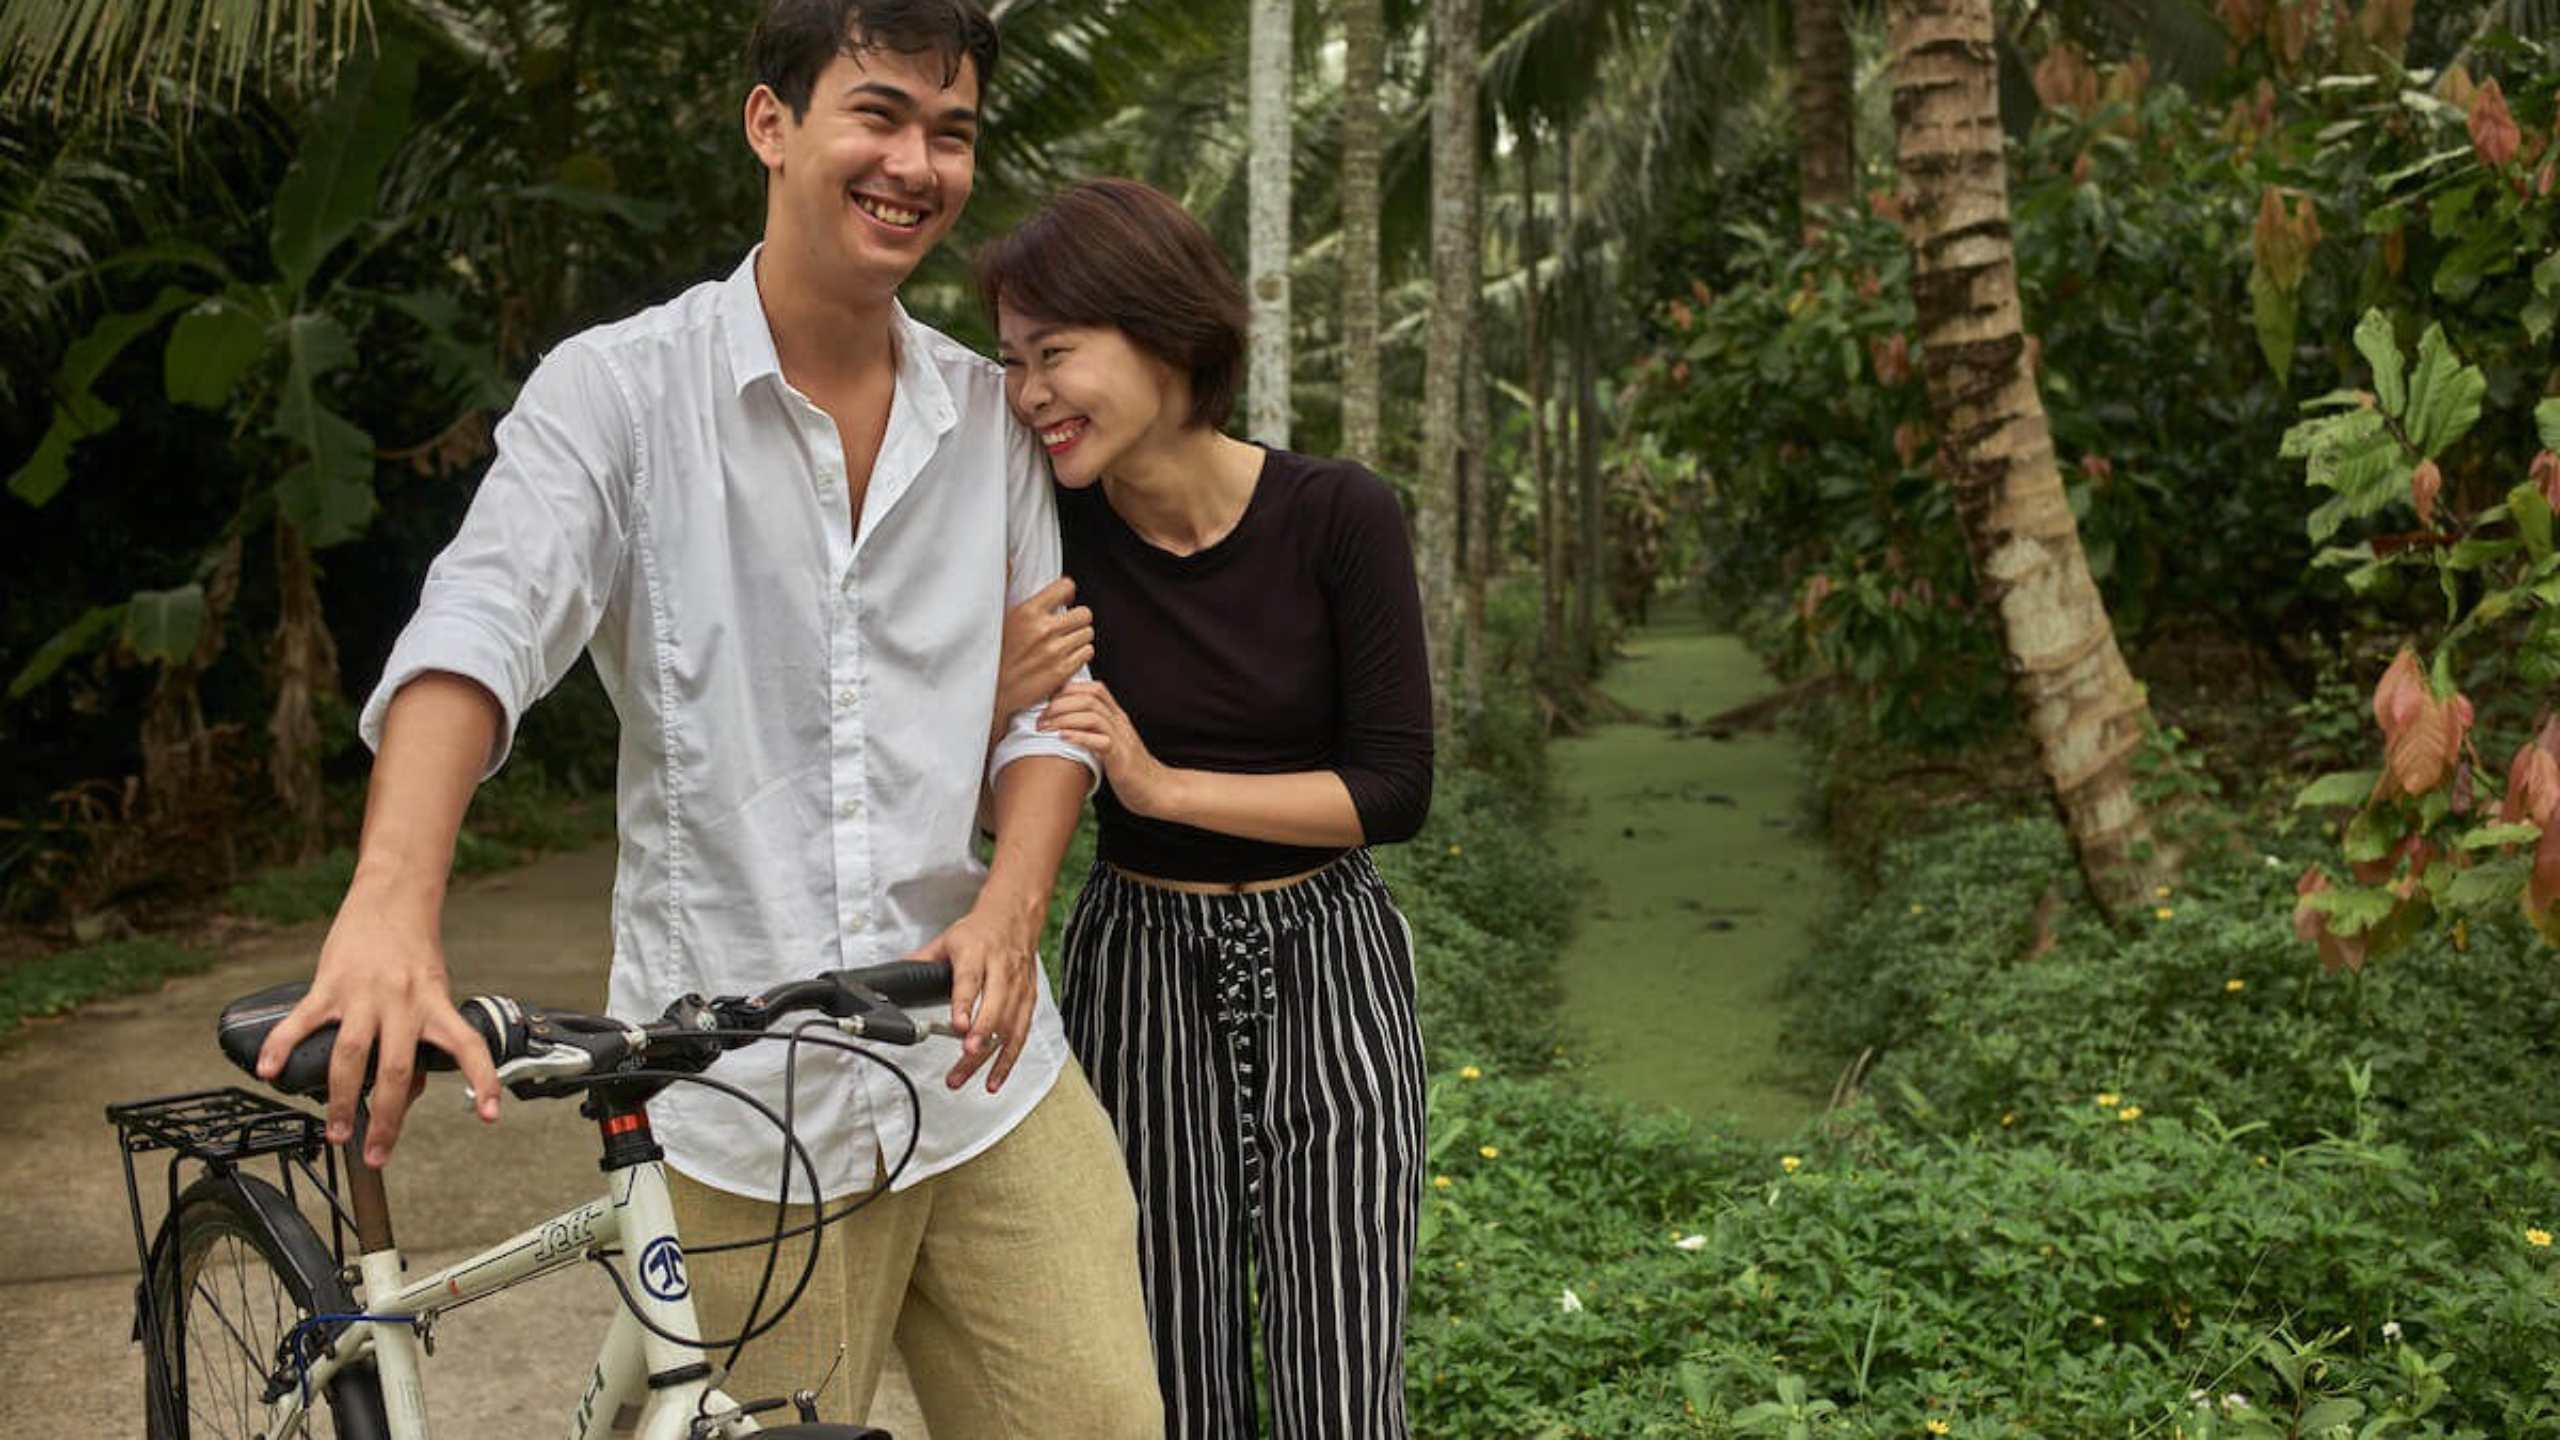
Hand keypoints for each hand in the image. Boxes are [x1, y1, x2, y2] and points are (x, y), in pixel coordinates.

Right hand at [255, 879, 500, 1167]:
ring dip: (342, 1101)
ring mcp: (364, 993)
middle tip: (376, 1153)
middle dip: (387, 1119)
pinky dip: (282, 1046)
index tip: (489, 1115)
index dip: (483, 1081)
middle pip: (397, 1070)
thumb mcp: (432, 991)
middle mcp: (402, 1002)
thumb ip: (424, 1037)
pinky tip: (269, 1071)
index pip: (469, 1047)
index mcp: (435, 1005)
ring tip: (337, 1131)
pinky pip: (302, 1020)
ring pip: (351, 1056)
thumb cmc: (413, 949)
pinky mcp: (329, 982)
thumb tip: (410, 1092)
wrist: (392, 897)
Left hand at [911, 904, 1038, 1092]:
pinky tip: (995, 1078)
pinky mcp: (1029, 999)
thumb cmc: (982, 930)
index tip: (957, 1026)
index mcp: (977, 953)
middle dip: (981, 1034)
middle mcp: (1001, 970)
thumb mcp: (947, 939)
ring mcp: (1018, 986)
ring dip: (990, 1054)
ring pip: (1009, 1025)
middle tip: (966, 1054)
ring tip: (967, 1074)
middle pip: (994, 1007)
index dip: (964, 1005)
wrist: (1016, 915)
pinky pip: (1021, 1033)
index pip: (970, 981)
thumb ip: (922, 961)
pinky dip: (1009, 1059)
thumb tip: (894, 977)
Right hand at [997, 577, 1093, 718]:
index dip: (1067, 592)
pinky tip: (1066, 656)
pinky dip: (1080, 654)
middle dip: (1077, 619)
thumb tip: (1009, 559)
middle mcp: (1044, 629)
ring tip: (1064, 642)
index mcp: (1028, 611)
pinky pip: (1087, 653)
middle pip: (1085, 613)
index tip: (1062, 599)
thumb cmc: (994, 651)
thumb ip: (1007, 585)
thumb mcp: (998, 615)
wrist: (991, 691)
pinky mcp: (1062, 671)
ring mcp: (1055, 651)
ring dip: (1079, 637)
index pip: (1066, 587)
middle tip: (1066, 625)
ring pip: (1088, 634)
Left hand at [1039, 680, 1178, 817]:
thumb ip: (1095, 732)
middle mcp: (1121, 723)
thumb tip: (1066, 727)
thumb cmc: (1130, 770)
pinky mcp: (1121, 759)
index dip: (1069, 690)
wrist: (1157, 791)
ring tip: (1044, 728)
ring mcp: (1123, 739)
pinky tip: (1062, 738)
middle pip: (1090, 698)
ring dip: (1063, 718)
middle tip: (1039, 719)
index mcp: (1118, 718)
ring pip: (1093, 715)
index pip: (1095, 689)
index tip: (1047, 703)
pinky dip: (1079, 736)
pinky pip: (1101, 741)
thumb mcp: (1112, 744)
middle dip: (1060, 704)